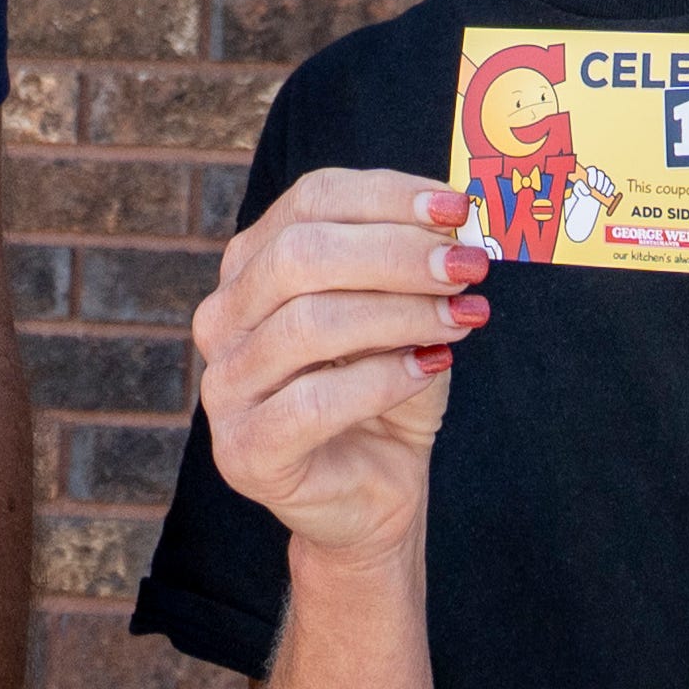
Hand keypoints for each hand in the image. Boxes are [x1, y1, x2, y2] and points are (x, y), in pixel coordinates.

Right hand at [188, 168, 484, 571]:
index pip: (310, 200)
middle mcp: (223, 318)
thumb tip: (456, 219)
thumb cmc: (387, 390)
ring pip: (308, 325)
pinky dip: (384, 379)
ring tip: (461, 317)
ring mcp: (224, 387)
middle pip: (300, 255)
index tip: (456, 207)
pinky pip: (314, 402)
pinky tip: (430, 368)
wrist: (373, 493)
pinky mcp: (245, 452)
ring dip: (399, 314)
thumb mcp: (404, 312)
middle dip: (395, 253)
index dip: (386, 196)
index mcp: (252, 266)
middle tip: (466, 265)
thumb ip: (415, 265)